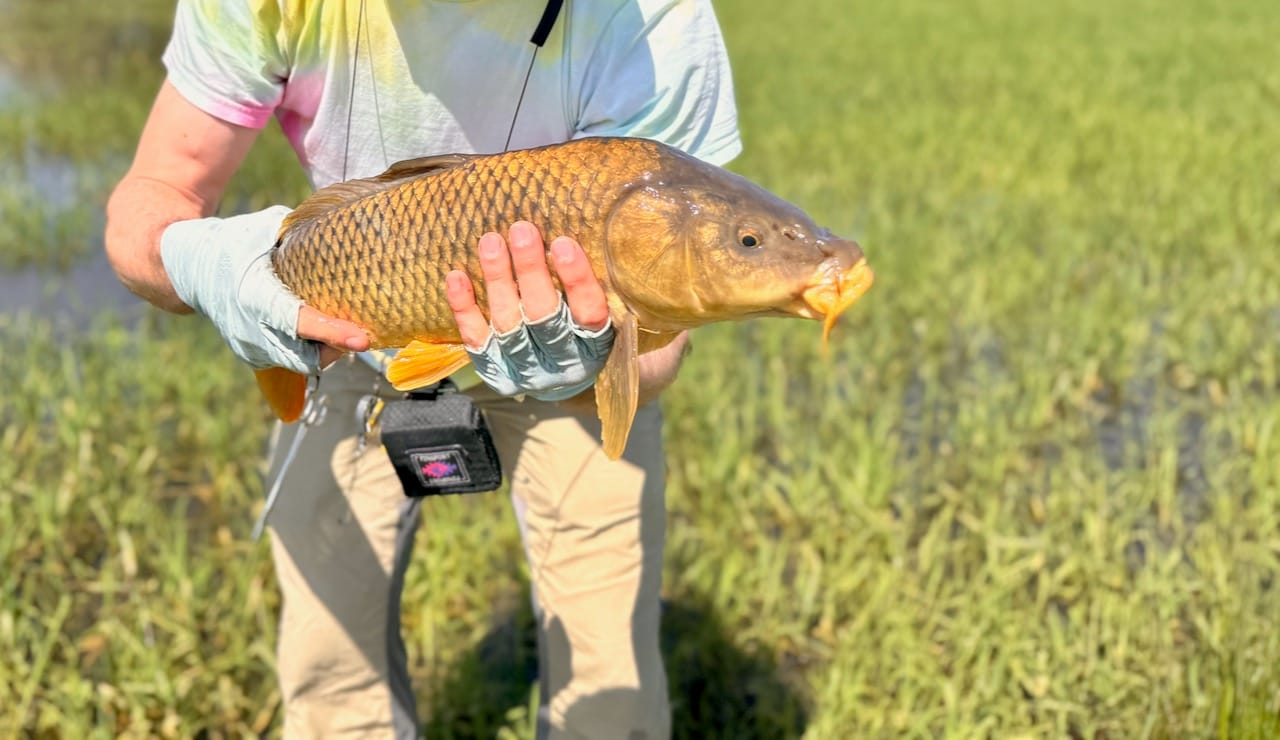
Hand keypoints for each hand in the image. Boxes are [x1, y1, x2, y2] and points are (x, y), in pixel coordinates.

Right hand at [160, 206, 368, 372]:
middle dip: (337, 348)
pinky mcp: (252, 354)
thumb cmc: (230, 243)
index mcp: (255, 297)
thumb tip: (340, 223)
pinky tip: (321, 331)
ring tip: (343, 328)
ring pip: (300, 363)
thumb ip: (298, 230)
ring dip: (326, 351)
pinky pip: (289, 360)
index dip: (332, 332)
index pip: (299, 322)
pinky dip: (309, 351)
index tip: (362, 338)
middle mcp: (252, 330)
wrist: (187, 268)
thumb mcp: (261, 228)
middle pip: (307, 357)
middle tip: (360, 329)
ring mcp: (250, 347)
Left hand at [446, 221, 613, 399]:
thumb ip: (583, 284)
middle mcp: (560, 362)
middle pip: (543, 315)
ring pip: (507, 323)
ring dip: (498, 279)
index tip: (563, 244)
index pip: (589, 313)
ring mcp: (524, 368)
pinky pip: (476, 337)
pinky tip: (457, 276)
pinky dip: (465, 307)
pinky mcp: (494, 369)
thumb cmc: (576, 331)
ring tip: (491, 241)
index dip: (577, 280)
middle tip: (522, 230)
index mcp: (594, 346)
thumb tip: (566, 232)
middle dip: (531, 271)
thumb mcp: (590, 313)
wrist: (554, 381)